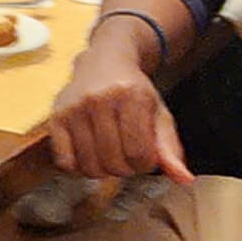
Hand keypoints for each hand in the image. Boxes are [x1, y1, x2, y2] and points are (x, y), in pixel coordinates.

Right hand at [40, 37, 191, 187]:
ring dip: (104, 170)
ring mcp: (74, 108)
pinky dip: (79, 167)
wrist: (104, 60)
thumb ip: (171, 149)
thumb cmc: (134, 91)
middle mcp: (99, 99)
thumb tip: (185, 180)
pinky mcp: (56, 117)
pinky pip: (65, 162)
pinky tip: (89, 154)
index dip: (145, 163)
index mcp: (132, 96)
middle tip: (127, 153)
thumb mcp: (159, 114)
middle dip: (126, 167)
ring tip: (110, 153)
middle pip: (114, 163)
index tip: (145, 154)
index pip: (139, 154)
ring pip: (90, 166)